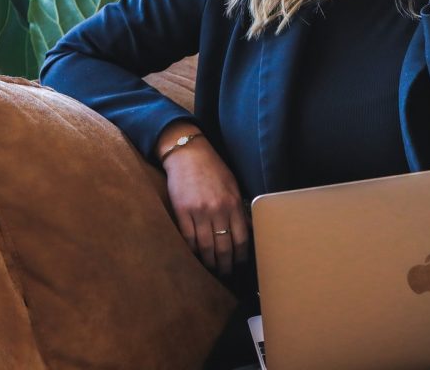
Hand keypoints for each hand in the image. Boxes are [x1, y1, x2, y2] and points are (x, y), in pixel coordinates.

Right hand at [161, 132, 249, 275]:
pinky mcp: (182, 211)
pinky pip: (188, 238)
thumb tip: (247, 231)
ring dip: (209, 262)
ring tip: (211, 269)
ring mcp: (199, 212)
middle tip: (225, 274)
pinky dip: (192, 250)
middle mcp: (218, 210)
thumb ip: (239, 209)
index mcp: (233, 204)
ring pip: (206, 247)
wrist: (188, 154)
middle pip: (224, 247)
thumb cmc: (213, 169)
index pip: (241, 239)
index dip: (241, 256)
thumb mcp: (232, 186)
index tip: (240, 264)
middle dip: (225, 265)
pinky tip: (196, 256)